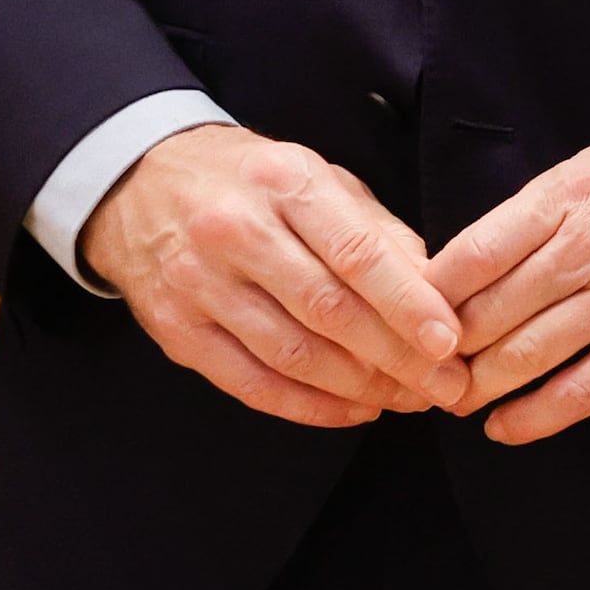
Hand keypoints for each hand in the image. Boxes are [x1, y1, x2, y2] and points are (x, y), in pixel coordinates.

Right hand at [79, 125, 463, 426]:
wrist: (139, 184)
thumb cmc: (252, 182)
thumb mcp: (320, 179)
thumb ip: (378, 231)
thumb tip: (437, 289)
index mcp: (286, 184)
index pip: (357, 253)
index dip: (408, 304)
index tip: (450, 343)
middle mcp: (237, 233)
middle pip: (328, 311)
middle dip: (396, 358)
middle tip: (445, 385)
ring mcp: (198, 284)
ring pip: (290, 353)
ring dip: (357, 388)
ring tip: (407, 399)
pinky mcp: (175, 329)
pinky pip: (248, 382)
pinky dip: (306, 405)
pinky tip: (351, 410)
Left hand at [428, 134, 589, 445]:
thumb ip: (530, 216)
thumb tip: (457, 269)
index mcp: (571, 196)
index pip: (471, 256)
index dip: (426, 299)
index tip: (403, 321)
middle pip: (489, 314)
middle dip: (443, 353)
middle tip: (420, 372)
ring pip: (526, 355)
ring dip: (478, 387)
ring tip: (455, 397)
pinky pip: (583, 389)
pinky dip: (535, 416)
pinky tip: (505, 426)